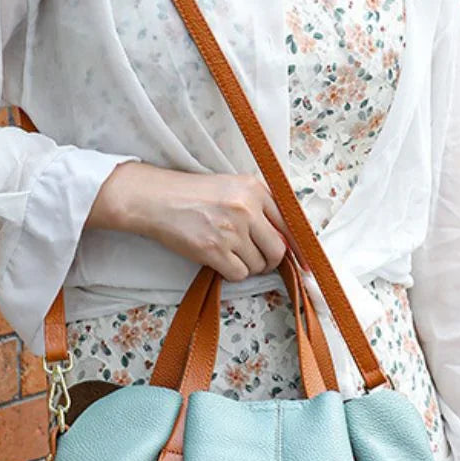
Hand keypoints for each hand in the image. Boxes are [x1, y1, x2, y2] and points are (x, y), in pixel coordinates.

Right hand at [87, 161, 294, 281]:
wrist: (156, 199)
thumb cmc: (192, 194)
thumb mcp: (231, 187)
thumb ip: (259, 206)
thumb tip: (285, 239)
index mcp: (255, 189)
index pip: (289, 224)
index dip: (296, 247)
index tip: (303, 262)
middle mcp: (246, 208)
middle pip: (278, 249)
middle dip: (271, 261)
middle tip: (258, 260)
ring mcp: (231, 229)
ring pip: (258, 265)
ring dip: (247, 266)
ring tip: (229, 253)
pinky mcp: (214, 249)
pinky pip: (238, 274)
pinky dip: (231, 273)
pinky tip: (220, 260)